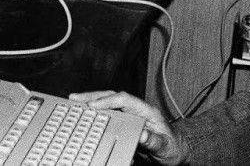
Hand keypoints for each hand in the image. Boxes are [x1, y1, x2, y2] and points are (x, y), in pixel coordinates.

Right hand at [69, 91, 188, 165]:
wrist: (175, 152)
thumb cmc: (172, 148)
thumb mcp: (165, 146)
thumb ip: (154, 141)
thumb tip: (142, 135)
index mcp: (147, 111)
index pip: (125, 100)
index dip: (108, 101)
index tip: (94, 106)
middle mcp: (137, 110)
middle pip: (113, 97)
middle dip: (93, 96)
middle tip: (75, 98)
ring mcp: (130, 116)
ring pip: (109, 104)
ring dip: (92, 101)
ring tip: (74, 101)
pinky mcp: (126, 123)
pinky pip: (109, 115)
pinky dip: (96, 113)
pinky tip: (84, 113)